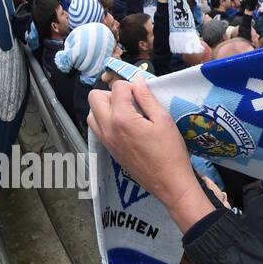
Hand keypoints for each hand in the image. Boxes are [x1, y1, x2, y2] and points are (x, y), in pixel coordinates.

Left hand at [87, 79, 211, 232]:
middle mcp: (108, 128)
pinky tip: (127, 126)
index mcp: (122, 119)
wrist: (168, 182)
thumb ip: (147, 98)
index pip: (117, 88)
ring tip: (128, 112)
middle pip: (95, 97)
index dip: (132, 86)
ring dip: (106, 107)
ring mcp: (106, 140)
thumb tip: (137, 81)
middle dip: (113, 93)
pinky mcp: (108, 149)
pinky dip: (107, 120)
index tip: (144, 95)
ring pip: (92, 113)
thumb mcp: (164, 120)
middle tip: (132, 100)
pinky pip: (97, 128)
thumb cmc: (170, 151)